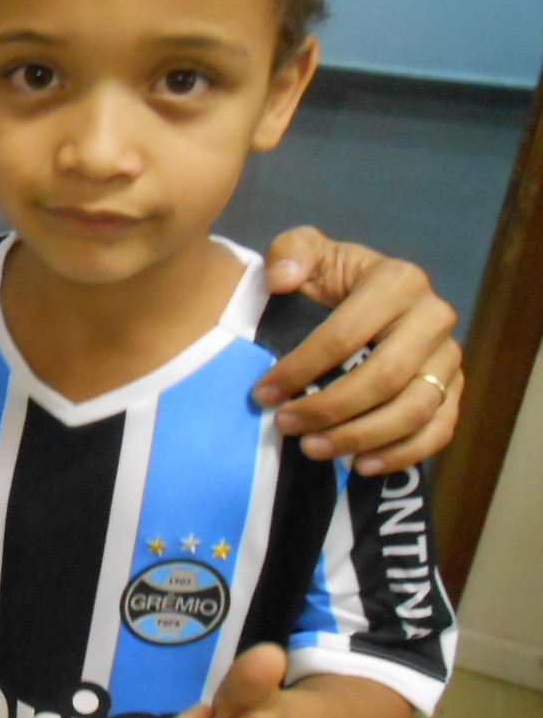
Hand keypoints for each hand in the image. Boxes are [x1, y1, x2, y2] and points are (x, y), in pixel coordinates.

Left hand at [255, 227, 460, 474]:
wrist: (367, 295)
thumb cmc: (331, 278)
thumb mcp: (307, 252)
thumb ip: (290, 252)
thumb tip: (281, 278)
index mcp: (398, 282)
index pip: (344, 335)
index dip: (300, 369)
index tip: (262, 394)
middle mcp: (433, 318)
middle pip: (384, 378)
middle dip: (329, 409)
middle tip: (286, 425)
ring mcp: (450, 357)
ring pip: (414, 410)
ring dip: (360, 437)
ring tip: (313, 449)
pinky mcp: (455, 389)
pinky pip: (439, 430)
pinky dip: (402, 454)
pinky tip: (360, 465)